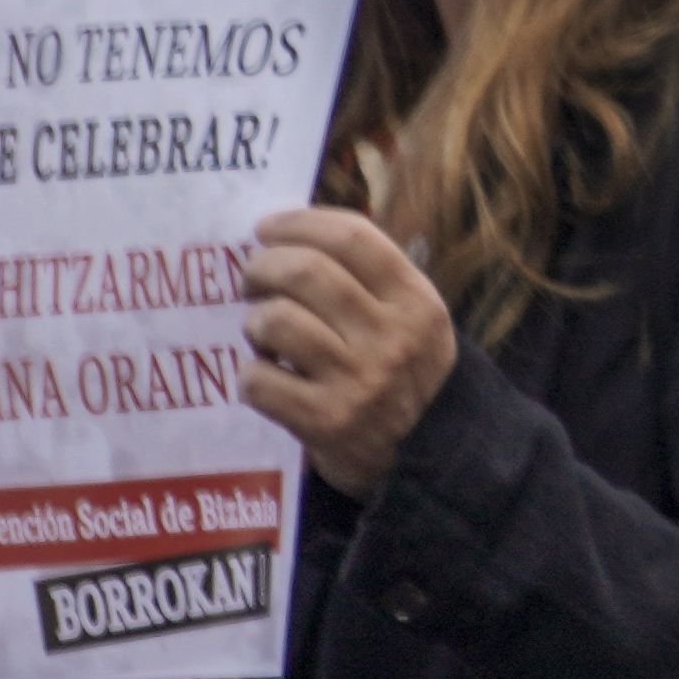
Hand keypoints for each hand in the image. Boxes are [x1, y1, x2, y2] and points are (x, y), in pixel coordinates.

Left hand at [240, 207, 457, 502]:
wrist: (428, 456)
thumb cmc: (405, 373)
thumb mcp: (413, 319)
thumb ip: (371, 277)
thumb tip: (296, 234)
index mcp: (416, 300)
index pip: (352, 237)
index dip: (299, 223)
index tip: (268, 228)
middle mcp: (392, 336)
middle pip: (306, 271)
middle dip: (262, 266)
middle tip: (252, 278)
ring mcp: (359, 381)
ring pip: (276, 321)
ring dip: (255, 322)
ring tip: (262, 333)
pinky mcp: (326, 423)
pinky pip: (259, 381)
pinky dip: (250, 375)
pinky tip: (266, 378)